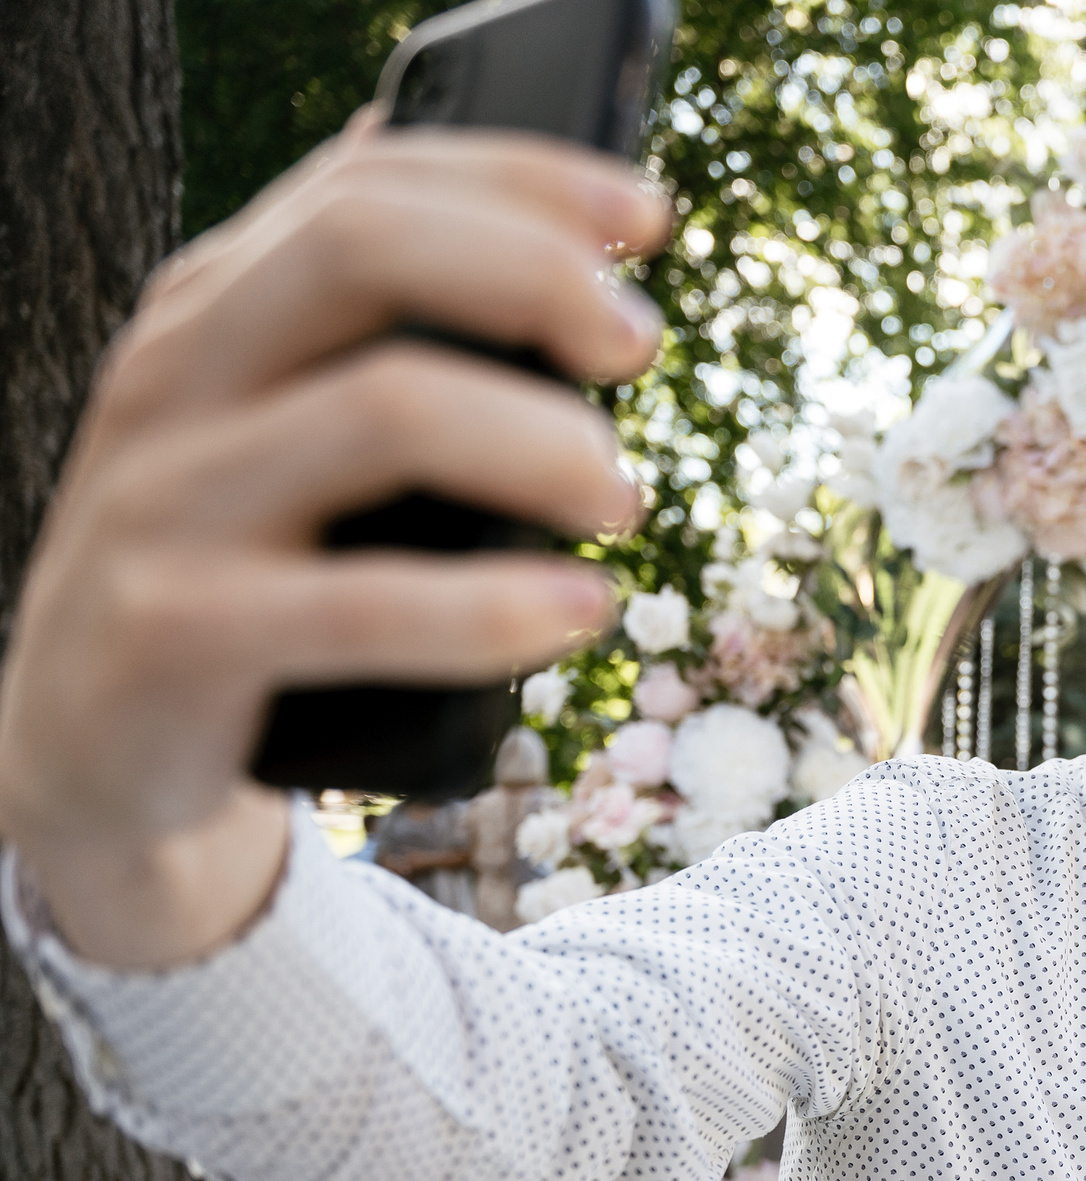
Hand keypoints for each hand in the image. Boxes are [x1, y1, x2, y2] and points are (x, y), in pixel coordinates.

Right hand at [0, 112, 667, 968]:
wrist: (87, 750)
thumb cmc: (237, 574)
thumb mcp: (286, 431)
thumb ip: (383, 338)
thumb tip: (542, 223)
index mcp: (214, 307)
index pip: (367, 179)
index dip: (523, 178)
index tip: (651, 215)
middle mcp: (177, 375)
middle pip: (361, 246)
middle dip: (533, 275)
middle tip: (638, 345)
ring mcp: (166, 499)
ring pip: (381, 410)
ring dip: (541, 444)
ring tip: (620, 500)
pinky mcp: (173, 630)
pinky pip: (355, 603)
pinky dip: (490, 608)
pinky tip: (578, 611)